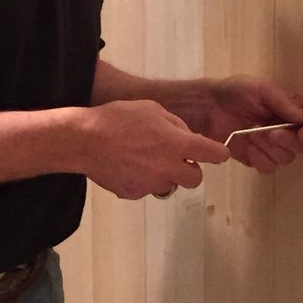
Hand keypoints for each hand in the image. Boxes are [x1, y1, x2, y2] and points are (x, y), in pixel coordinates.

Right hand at [84, 99, 230, 199]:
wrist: (84, 140)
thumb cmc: (119, 118)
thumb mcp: (152, 109)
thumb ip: (175, 124)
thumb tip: (185, 137)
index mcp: (178, 145)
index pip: (213, 154)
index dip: (218, 153)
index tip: (216, 153)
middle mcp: (169, 168)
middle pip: (195, 179)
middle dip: (190, 170)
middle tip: (176, 159)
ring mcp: (151, 184)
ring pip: (169, 185)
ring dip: (165, 176)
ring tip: (144, 161)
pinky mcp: (134, 193)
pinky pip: (146, 189)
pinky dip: (141, 180)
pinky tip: (126, 167)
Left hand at [201, 76, 302, 173]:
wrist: (207, 107)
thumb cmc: (236, 93)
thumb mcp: (262, 89)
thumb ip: (286, 103)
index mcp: (291, 110)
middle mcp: (286, 129)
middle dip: (289, 141)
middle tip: (271, 133)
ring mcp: (271, 146)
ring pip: (286, 158)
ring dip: (271, 148)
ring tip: (253, 135)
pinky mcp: (256, 158)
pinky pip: (268, 167)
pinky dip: (259, 159)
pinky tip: (248, 148)